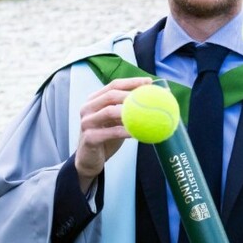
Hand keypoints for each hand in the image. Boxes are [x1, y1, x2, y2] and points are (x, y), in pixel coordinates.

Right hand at [73, 77, 152, 191]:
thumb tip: (154, 99)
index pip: (114, 85)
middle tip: (148, 97)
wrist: (89, 159)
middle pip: (111, 95)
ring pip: (109, 111)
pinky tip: (138, 132)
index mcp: (94, 99)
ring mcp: (87, 122)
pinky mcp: (89, 137)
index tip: (149, 82)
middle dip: (131, 94)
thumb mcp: (116, 121)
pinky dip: (125, 131)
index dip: (131, 82)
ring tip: (145, 112)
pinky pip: (111, 132)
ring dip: (128, 111)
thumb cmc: (106, 137)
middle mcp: (88, 108)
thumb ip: (128, 109)